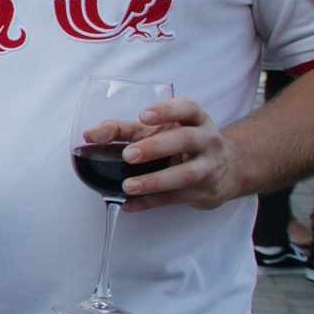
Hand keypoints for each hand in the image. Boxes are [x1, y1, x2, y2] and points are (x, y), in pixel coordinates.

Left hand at [108, 98, 239, 211]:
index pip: (188, 108)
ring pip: (186, 174)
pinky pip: (176, 198)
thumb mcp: (156, 131)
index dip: (167, 110)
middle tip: (128, 155)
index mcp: (195, 120)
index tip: (143, 116)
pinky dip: (150, 203)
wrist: (224, 170)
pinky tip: (128, 204)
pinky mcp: (205, 192)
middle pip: (186, 140)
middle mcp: (207, 141)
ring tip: (128, 186)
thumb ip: (122, 130)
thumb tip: (89, 135)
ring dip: (155, 181)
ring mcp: (209, 167)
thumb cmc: (179, 144)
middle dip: (156, 147)